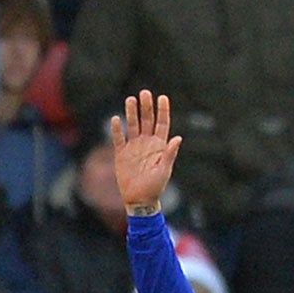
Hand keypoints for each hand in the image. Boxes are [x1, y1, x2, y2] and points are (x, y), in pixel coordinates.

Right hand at [112, 90, 181, 215]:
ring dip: (132, 112)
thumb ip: (169, 154)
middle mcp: (147, 143)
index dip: (162, 111)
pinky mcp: (121, 153)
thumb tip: (177, 138)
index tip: (162, 97)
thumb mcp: (164, 170)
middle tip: (145, 92)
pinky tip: (116, 118)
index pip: (162, 124)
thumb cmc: (156, 187)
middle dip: (146, 107)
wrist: (140, 200)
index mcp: (160, 146)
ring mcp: (134, 147)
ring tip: (131, 99)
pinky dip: (117, 129)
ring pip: (133, 125)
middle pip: (147, 121)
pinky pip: (118, 138)